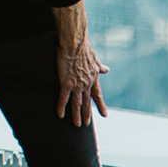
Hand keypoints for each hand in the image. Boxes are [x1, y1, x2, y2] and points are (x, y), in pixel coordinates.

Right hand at [52, 2, 109, 125]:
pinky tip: (60, 115)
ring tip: (77, 124)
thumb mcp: (94, 57)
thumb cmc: (83, 47)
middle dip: (87, 114)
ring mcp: (77, 83)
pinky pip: (64, 97)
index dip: (100, 105)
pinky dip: (62, 107)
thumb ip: (99, 66)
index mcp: (94, 77)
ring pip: (77, 103)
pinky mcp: (66, 82)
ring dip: (77, 114)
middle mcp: (87, 82)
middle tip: (86, 124)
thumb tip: (107, 69)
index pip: (97, 94)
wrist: (75, 42)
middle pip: (87, 101)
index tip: (104, 115)